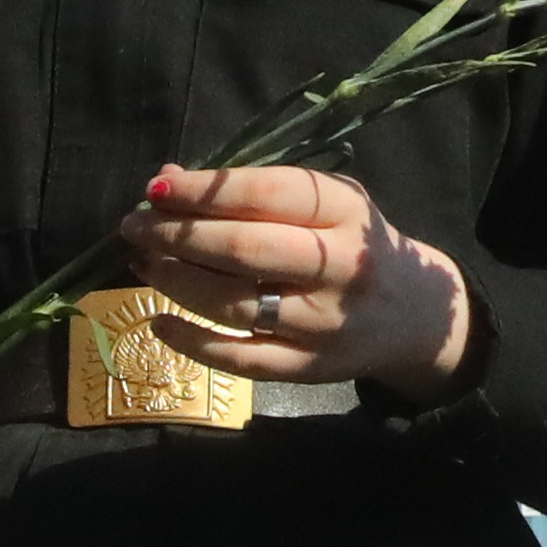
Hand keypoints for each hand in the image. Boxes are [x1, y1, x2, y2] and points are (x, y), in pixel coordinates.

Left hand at [112, 164, 473, 396]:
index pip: (266, 193)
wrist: (413, 314)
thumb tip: (168, 179)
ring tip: (142, 263)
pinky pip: (240, 358)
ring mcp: (322, 322)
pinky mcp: (307, 367)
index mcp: (344, 211)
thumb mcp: (323, 204)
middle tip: (133, 226)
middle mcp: (338, 266)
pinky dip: (192, 342)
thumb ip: (253, 189)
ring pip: (235, 303)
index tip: (156, 187)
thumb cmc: (352, 244)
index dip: (205, 190)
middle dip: (178, 235)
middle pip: (245, 249)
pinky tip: (159, 322)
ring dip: (176, 281)